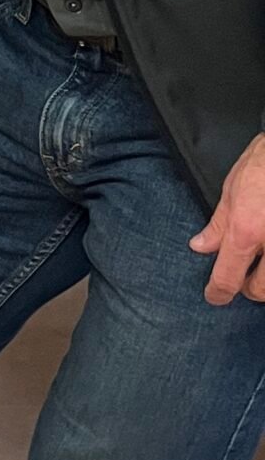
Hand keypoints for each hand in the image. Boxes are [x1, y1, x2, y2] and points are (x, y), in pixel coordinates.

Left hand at [190, 131, 264, 302]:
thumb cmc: (263, 163)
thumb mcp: (232, 190)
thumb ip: (218, 225)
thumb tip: (201, 246)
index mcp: (247, 232)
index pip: (228, 278)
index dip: (218, 292)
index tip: (214, 296)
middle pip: (260, 290)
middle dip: (249, 288)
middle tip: (243, 278)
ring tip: (261, 266)